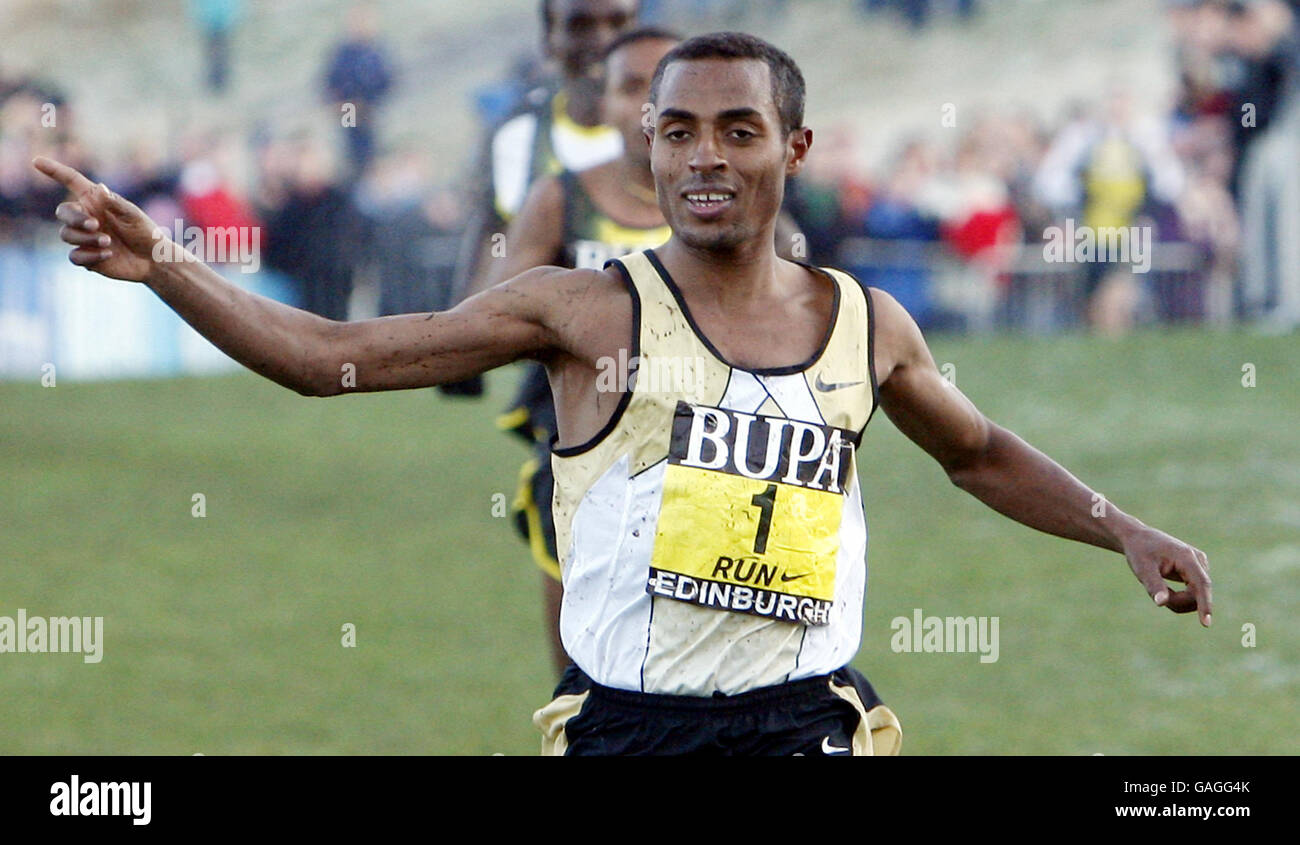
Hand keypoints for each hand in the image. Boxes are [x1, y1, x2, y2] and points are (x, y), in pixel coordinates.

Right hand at [33, 156, 163, 282]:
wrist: (153, 260)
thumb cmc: (145, 232)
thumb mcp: (133, 215)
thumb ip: (115, 203)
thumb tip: (99, 188)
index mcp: (95, 201)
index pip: (71, 182)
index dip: (54, 170)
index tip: (37, 161)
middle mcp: (86, 217)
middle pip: (62, 212)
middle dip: (75, 218)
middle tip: (95, 225)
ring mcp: (84, 237)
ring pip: (66, 234)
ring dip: (85, 238)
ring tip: (108, 241)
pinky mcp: (86, 257)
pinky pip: (74, 256)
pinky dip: (89, 255)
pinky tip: (108, 254)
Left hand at [1121, 524, 1211, 626]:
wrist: (1138, 538)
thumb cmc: (1139, 552)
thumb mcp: (1142, 569)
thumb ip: (1154, 586)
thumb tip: (1162, 603)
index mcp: (1186, 557)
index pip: (1201, 584)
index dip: (1204, 604)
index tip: (1206, 623)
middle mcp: (1198, 560)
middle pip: (1197, 593)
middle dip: (1178, 601)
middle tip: (1156, 596)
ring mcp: (1200, 565)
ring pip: (1196, 595)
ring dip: (1178, 599)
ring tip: (1159, 588)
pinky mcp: (1197, 571)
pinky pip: (1193, 593)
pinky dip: (1179, 597)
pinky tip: (1165, 588)